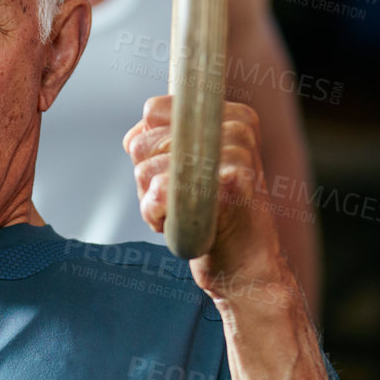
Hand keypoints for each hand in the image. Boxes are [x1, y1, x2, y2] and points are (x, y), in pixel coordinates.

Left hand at [124, 95, 291, 304]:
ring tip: (185, 216)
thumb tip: (132, 138)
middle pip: (142, 143)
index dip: (149, 151)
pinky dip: (156, 215)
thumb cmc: (216, 220)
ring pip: (145, 170)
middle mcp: (237, 129)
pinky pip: (160, 190)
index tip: (177, 176)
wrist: (247, 268)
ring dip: (152, 203)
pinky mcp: (228, 186)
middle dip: (148, 181)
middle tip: (182, 203)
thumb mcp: (189, 170)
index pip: (152, 112)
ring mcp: (236, 156)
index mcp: (233, 117)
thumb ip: (162, 141)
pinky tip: (179, 225)